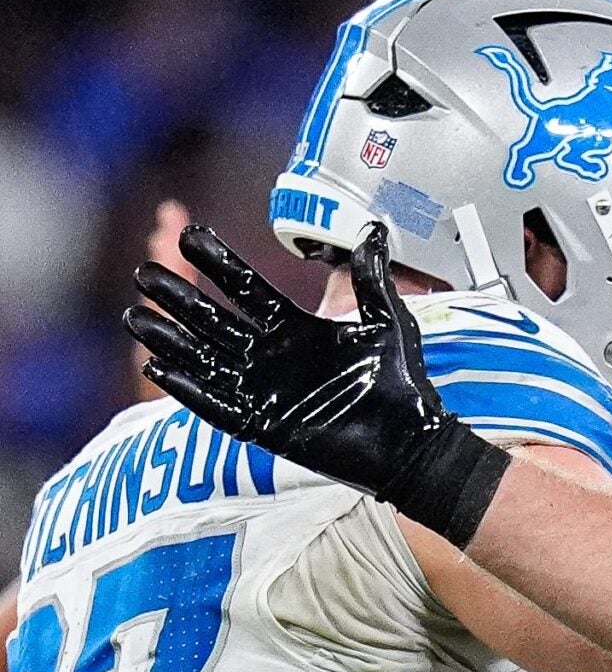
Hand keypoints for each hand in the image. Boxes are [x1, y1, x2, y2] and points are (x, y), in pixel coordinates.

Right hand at [123, 223, 508, 540]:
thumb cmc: (403, 382)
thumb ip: (370, 277)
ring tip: (136, 316)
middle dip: (179, 298)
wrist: (414, 442)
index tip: (188, 233)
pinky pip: (216, 405)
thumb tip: (370, 230)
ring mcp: (265, 391)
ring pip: (205, 359)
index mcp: (295, 328)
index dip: (218, 263)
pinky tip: (159, 368)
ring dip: (170, 339)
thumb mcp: (387, 321)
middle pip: (213, 320)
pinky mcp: (264, 425)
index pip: (246, 289)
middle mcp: (273, 356)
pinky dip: (189, 388)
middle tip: (144, 274)